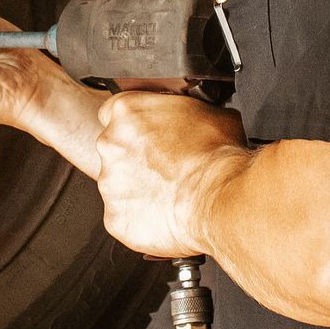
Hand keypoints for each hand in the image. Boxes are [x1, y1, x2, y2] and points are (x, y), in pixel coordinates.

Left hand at [95, 92, 250, 257]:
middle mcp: (110, 144)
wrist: (219, 200)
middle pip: (115, 150)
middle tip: (165, 167)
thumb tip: (198, 119)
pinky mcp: (115, 217)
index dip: (135, 126)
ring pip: (118, 185)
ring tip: (170, 193)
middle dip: (135, 158)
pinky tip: (165, 214)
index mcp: (126, 111)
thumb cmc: (216, 158)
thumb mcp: (211, 113)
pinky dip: (141, 218)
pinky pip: (123, 216)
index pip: (114, 113)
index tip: (148, 135)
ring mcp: (109, 183)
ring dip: (138, 189)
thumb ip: (189, 110)